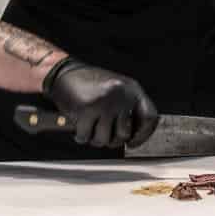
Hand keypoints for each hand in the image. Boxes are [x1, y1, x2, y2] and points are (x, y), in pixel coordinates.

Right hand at [41, 59, 159, 150]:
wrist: (65, 72)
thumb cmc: (90, 85)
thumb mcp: (116, 90)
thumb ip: (127, 108)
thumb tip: (133, 137)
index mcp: (132, 90)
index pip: (150, 117)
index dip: (143, 135)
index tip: (132, 143)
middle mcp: (122, 95)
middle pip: (125, 134)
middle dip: (112, 141)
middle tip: (103, 136)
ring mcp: (105, 102)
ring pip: (105, 139)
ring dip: (95, 140)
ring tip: (90, 131)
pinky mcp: (87, 108)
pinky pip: (86, 136)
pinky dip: (81, 136)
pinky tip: (79, 129)